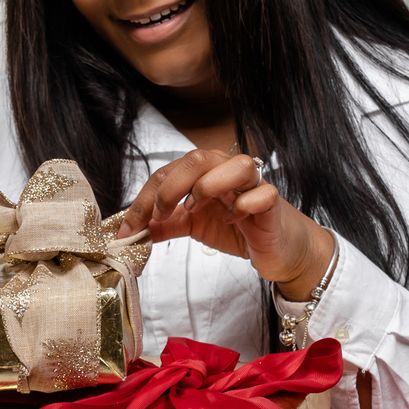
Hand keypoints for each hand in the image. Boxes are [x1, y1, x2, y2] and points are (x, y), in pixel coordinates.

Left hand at [122, 149, 335, 299]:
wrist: (279, 250)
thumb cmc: (240, 229)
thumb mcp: (193, 226)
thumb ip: (164, 224)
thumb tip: (131, 231)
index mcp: (206, 173)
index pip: (169, 172)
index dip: (144, 198)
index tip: (129, 227)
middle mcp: (229, 171)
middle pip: (198, 159)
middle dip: (171, 186)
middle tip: (158, 213)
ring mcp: (254, 186)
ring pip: (236, 164)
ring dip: (208, 184)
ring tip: (193, 209)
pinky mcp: (274, 205)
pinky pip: (263, 193)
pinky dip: (244, 204)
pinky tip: (232, 220)